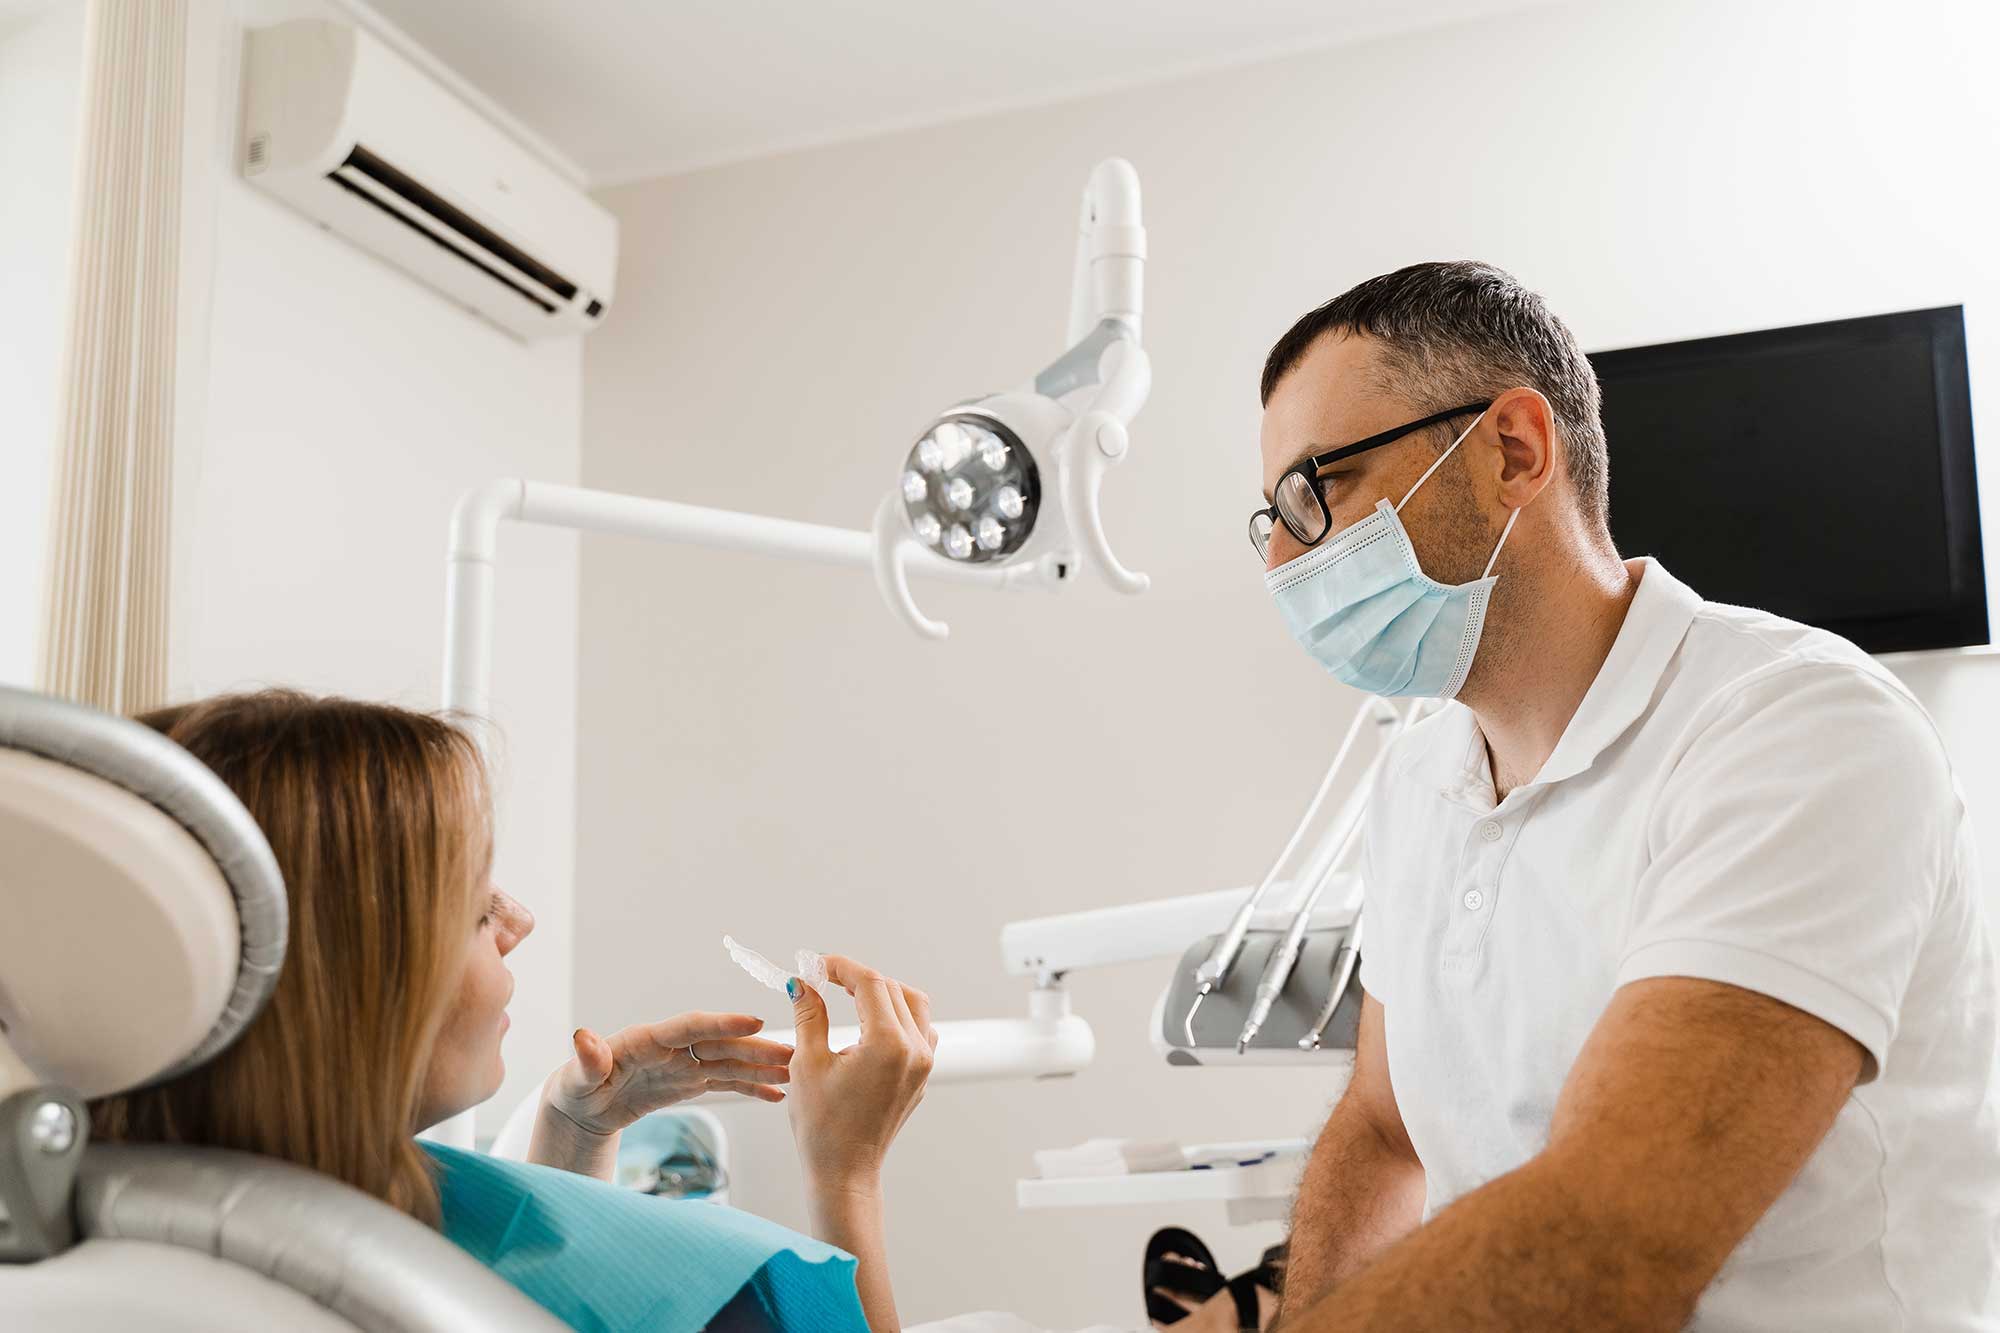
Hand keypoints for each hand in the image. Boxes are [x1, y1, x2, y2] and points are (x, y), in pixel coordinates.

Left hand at [543, 1012, 794, 1138]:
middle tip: (794, 1052)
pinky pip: (725, 1083)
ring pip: (730, 1063)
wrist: (582, 1107)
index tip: (753, 1022)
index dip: (722, 1024)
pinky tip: (776, 1095)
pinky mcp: (689, 1083)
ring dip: (762, 1067)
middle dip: (757, 1049)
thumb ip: (587, 1060)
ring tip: (795, 1071)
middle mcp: (672, 1047)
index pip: (691, 1026)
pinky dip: (751, 1088)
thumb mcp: (576, 1079)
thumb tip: (582, 1037)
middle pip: (721, 1045)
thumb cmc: (575, 1089)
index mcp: (648, 1039)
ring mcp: (684, 1065)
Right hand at [786, 954, 937, 1192]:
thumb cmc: (822, 1127)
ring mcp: (924, 1064)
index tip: (815, 965)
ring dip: (883, 992)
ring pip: (914, 1005)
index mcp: (889, 1044)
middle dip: (857, 978)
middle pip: (893, 989)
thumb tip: (803, 983)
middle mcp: (916, 1050)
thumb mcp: (807, 1063)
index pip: (870, 983)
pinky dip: (897, 1015)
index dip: (841, 967)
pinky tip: (870, 1021)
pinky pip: (919, 1029)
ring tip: (848, 994)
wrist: (844, 1172)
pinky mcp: (922, 1076)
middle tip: (823, 978)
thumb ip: (809, 1015)